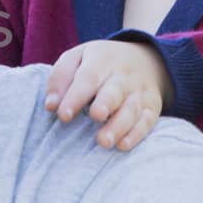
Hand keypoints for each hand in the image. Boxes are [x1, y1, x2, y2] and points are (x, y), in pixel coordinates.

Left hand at [43, 40, 171, 150]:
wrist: (144, 58)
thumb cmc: (98, 63)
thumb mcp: (77, 57)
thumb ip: (60, 78)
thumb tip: (50, 105)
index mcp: (101, 61)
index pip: (88, 78)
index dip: (76, 96)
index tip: (63, 115)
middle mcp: (123, 76)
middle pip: (114, 91)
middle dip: (105, 104)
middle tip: (95, 116)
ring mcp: (139, 91)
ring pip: (131, 109)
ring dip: (119, 126)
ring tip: (103, 141)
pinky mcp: (152, 107)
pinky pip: (147, 121)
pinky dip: (136, 134)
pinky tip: (123, 145)